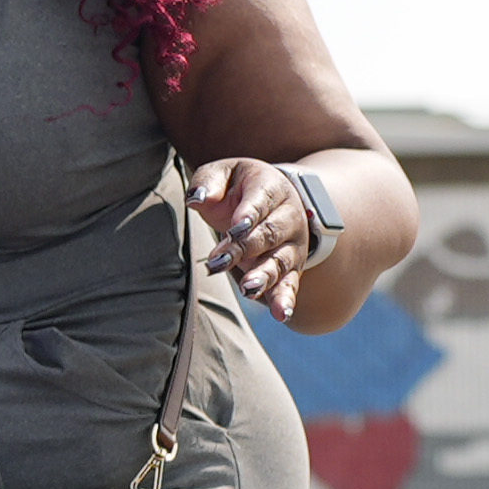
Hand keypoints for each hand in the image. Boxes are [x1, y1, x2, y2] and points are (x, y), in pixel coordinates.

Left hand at [183, 158, 309, 322]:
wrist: (273, 199)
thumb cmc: (238, 186)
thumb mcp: (223, 174)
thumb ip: (209, 183)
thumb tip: (196, 199)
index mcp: (271, 187)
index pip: (262, 200)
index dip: (249, 214)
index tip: (234, 228)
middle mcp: (288, 216)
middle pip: (269, 234)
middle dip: (244, 249)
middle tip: (218, 262)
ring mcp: (292, 244)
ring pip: (280, 261)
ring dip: (264, 276)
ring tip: (248, 289)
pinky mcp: (290, 267)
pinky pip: (290, 284)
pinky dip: (285, 299)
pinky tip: (281, 314)